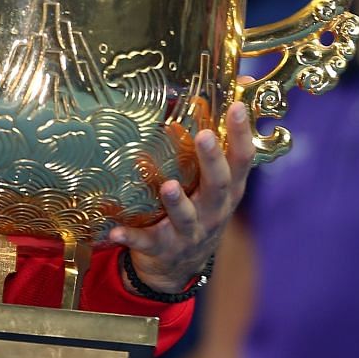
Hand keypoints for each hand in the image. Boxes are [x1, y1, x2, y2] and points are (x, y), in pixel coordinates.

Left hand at [109, 101, 254, 292]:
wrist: (179, 266)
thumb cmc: (197, 209)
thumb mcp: (212, 182)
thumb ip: (217, 144)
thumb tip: (234, 91)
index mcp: (227, 191)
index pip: (241, 160)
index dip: (242, 134)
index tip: (236, 107)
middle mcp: (213, 211)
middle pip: (218, 185)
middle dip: (212, 161)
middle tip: (204, 136)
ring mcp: (189, 232)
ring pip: (186, 217)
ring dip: (176, 202)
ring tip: (167, 186)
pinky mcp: (162, 248)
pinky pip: (146, 242)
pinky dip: (132, 237)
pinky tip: (116, 230)